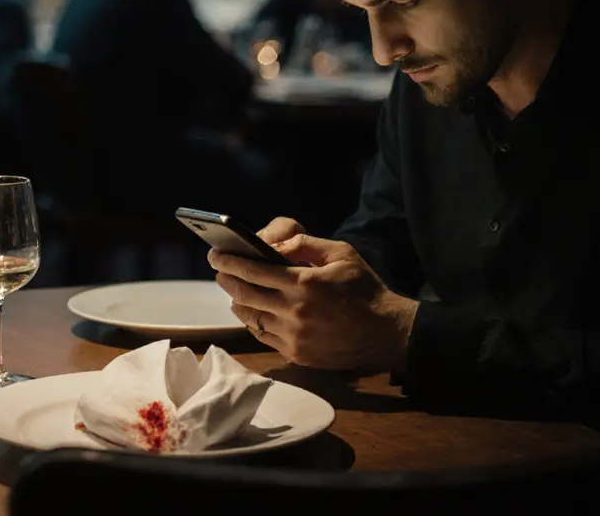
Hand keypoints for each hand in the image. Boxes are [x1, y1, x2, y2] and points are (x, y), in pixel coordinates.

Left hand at [210, 219, 417, 372]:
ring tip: (235, 290)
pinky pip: (263, 336)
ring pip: (250, 317)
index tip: (215, 255)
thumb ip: (306, 245)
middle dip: (226, 279)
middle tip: (220, 270)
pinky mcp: (296, 354)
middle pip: (245, 293)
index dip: (229, 262)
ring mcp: (293, 336)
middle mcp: (294, 311)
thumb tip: (273, 244)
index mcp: (304, 283)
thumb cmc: (364, 288)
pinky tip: (252, 311)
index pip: (252, 270)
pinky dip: (252, 321)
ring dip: (237, 301)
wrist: (385, 333)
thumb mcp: (342, 254)